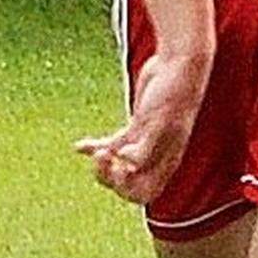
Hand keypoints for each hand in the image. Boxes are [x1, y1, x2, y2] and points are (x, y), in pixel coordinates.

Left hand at [81, 45, 211, 205]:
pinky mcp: (138, 125)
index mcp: (166, 161)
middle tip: (100, 158)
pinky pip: (114, 144)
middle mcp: (156, 156)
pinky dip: (96, 147)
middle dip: (110, 177)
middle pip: (129, 184)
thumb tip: (125, 162)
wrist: (178, 64)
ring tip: (92, 151)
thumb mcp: (158, 121)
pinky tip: (79, 147)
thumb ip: (145, 146)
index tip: (115, 166)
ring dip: (102, 164)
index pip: (144, 193)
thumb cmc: (172, 93)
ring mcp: (146, 141)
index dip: (125, 188)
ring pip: (119, 166)